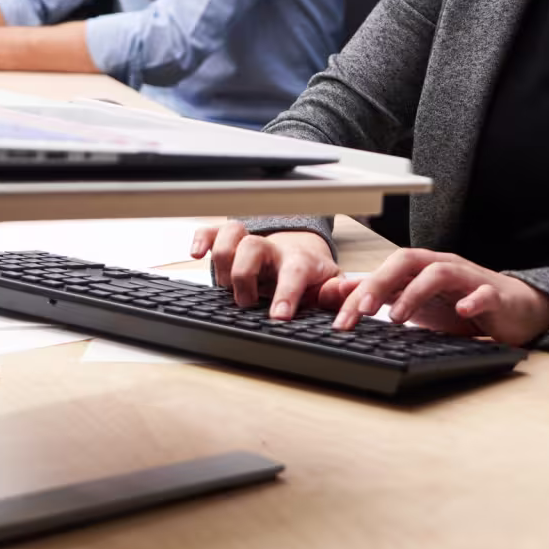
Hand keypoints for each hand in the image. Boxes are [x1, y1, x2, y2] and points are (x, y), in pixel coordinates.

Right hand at [190, 222, 340, 320]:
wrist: (300, 256)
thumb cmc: (311, 276)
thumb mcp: (330, 286)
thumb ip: (338, 292)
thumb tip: (350, 292)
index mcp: (298, 262)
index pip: (293, 272)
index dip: (285, 293)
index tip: (279, 316)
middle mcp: (272, 249)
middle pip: (252, 247)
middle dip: (243, 276)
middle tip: (247, 303)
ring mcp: (250, 245)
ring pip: (231, 236)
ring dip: (224, 262)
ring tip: (228, 287)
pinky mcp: (232, 244)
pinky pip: (213, 232)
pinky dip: (202, 240)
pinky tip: (198, 254)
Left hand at [321, 248, 548, 346]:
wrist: (514, 309)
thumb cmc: (462, 303)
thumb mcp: (416, 301)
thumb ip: (382, 294)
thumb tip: (342, 291)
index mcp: (421, 269)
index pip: (385, 271)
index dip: (360, 291)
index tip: (340, 320)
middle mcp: (442, 267)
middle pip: (407, 261)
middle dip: (380, 283)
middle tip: (360, 310)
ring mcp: (468, 279)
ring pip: (440, 272)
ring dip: (415, 292)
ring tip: (398, 317)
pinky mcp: (494, 295)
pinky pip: (483, 293)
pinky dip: (472, 300)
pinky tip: (462, 311)